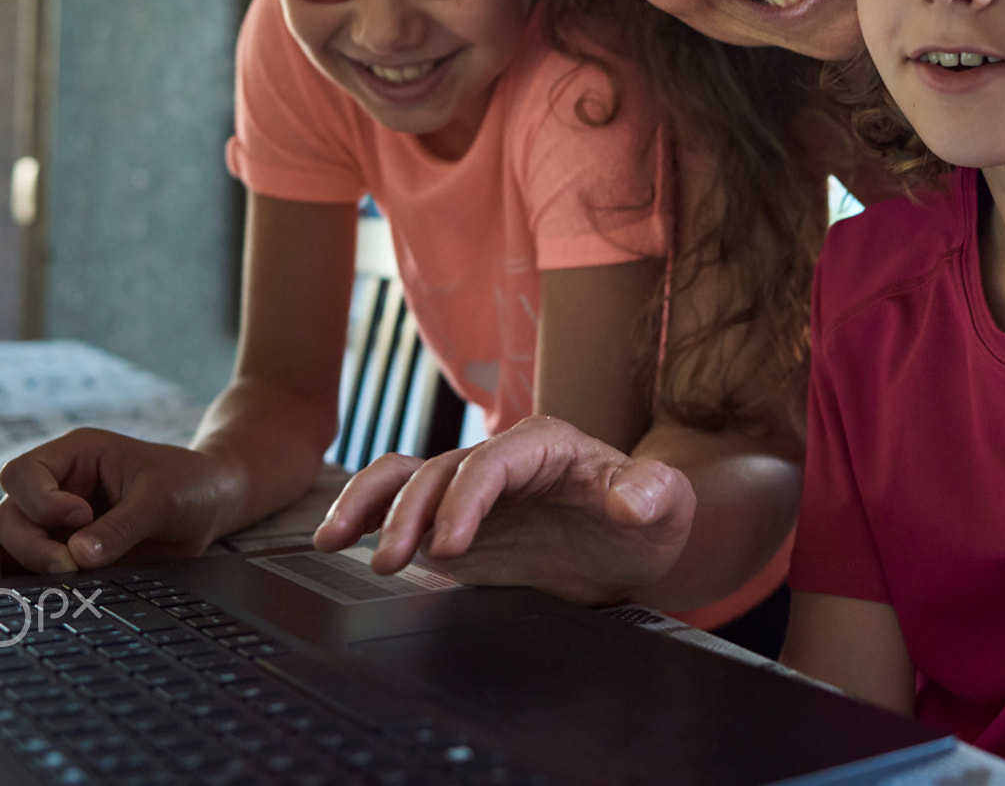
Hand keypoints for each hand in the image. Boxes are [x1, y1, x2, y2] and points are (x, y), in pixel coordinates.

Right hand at [0, 429, 234, 582]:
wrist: (209, 503)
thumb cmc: (187, 485)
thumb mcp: (163, 498)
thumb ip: (122, 526)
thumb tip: (77, 559)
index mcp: (73, 456)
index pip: (23, 474)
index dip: (40, 502)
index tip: (81, 518)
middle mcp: (51, 488)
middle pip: (5, 516)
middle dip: (29, 546)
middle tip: (65, 569)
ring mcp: (48, 523)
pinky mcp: (55, 554)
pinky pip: (11, 567)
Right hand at [312, 415, 695, 605]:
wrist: (631, 546)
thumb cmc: (649, 517)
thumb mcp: (670, 506)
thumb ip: (654, 494)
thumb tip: (628, 501)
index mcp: (546, 445)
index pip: (494, 462)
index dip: (465, 499)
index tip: (449, 545)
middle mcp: (499, 460)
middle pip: (440, 472)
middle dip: (409, 513)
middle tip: (391, 560)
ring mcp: (469, 490)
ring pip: (405, 479)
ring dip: (370, 506)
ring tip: (336, 542)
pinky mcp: (450, 521)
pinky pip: (397, 506)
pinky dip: (363, 514)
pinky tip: (334, 538)